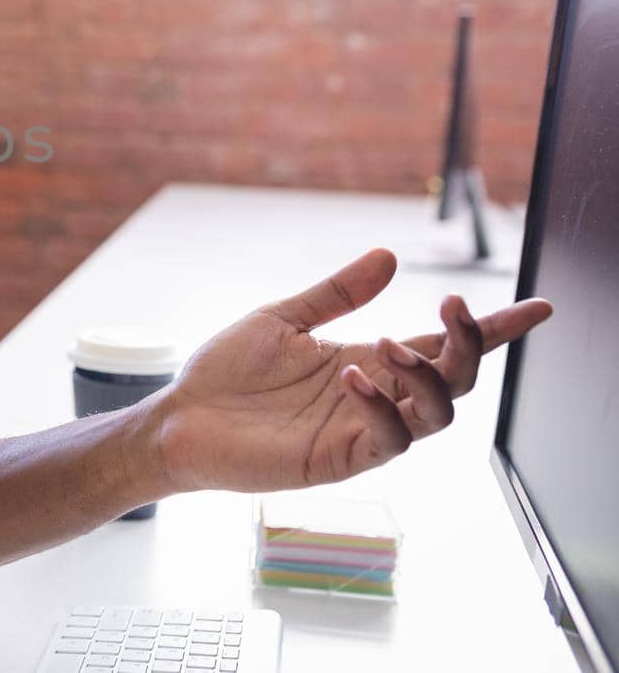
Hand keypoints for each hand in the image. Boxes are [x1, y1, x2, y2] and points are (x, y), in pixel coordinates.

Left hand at [152, 249, 551, 493]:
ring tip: (386, 344)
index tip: (538, 307)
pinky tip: (353, 378)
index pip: (440, 344)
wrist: (178, 417)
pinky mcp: (338, 460)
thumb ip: (337, 293)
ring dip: (426, 375)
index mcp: (367, 361)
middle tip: (452, 308)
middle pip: (456, 379)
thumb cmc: (226, 373)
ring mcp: (360, 430)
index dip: (492, 329)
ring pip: (435, 414)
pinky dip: (381, 407)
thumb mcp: (282, 319)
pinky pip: (385, 440)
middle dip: (469, 344)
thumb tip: (390, 255)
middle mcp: (375, 397)